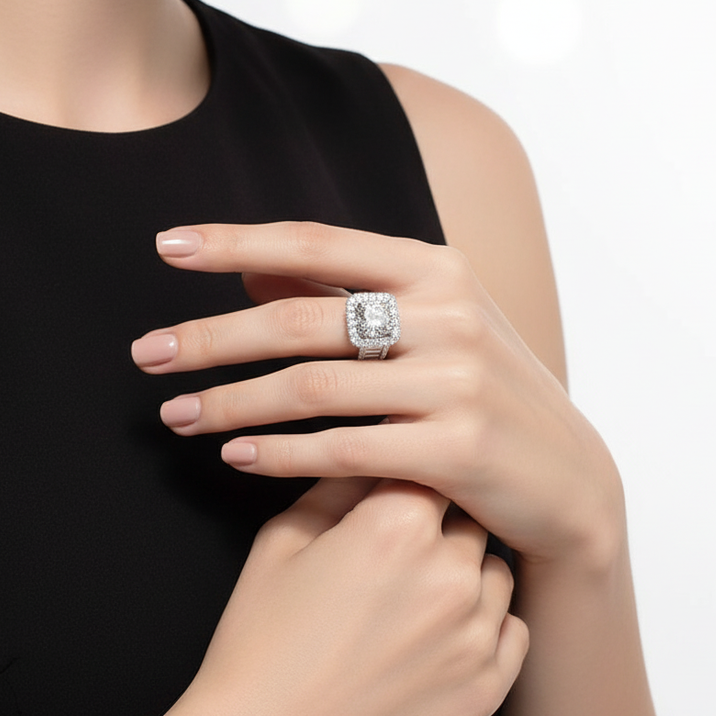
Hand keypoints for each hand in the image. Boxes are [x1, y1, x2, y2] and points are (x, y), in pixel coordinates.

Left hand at [131, 221, 623, 564]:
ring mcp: (455, 381)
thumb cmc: (485, 388)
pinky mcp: (456, 449)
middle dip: (210, 337)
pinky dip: (278, 454)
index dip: (235, 242)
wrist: (568, 473)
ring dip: (230, 403)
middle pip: (297, 320)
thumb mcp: (432, 322)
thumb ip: (346, 292)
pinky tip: (235, 457)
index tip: (166, 246)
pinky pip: (342, 449)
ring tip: (175, 415)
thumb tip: (250, 272)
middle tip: (147, 354)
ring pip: (310, 387)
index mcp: (435, 268)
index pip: (315, 243)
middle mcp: (447, 313)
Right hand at [175, 477, 526, 715]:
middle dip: (438, 517)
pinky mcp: (486, 687)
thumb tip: (367, 454)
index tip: (399, 476)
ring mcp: (474, 634)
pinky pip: (512, 626)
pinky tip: (440, 630)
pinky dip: (484, 621)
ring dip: (464, 567)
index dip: (408, 469)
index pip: (427, 463)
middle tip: (399, 543)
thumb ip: (334, 485)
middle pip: (467, 512)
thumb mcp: (281, 542)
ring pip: (494, 566)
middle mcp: (448, 572)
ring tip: (416, 591)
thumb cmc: (260, 647)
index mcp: (396, 525)